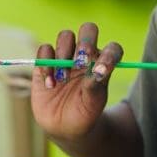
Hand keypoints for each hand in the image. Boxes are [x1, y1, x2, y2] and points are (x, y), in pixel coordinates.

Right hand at [30, 22, 123, 139]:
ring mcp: (65, 56)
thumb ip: (96, 84)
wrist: (63, 126)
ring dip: (64, 54)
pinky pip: (45, 50)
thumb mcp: (94, 102)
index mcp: (103, 62)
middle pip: (88, 29)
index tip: (100, 72)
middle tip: (80, 63)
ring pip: (65, 36)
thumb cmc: (84, 112)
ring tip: (62, 79)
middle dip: (85, 42)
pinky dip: (46, 65)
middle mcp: (86, 55)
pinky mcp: (46, 62)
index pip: (112, 48)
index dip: (109, 54)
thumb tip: (99, 68)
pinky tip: (50, 85)